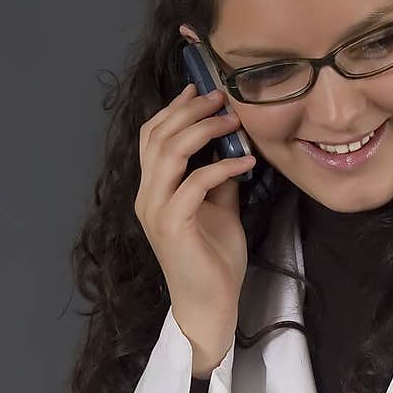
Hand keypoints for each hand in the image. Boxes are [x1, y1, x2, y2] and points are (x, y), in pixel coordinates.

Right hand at [135, 80, 254, 329]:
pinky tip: (246, 162)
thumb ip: (218, 178)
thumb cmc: (213, 259)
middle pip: (158, 136)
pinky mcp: (172, 225)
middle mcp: (147, 196)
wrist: (210, 303)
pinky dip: (222, 167)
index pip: (152, 137)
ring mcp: (156, 210)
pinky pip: (195, 183)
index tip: (200, 88)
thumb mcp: (219, 208)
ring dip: (204, 130)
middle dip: (190, 110)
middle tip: (221, 98)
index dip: (173, 108)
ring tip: (233, 121)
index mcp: (153, 190)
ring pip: (169, 152)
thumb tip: (232, 147)